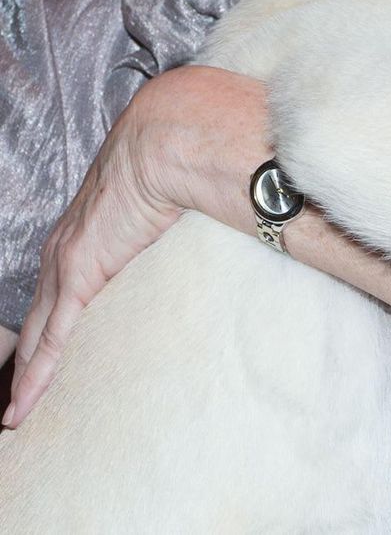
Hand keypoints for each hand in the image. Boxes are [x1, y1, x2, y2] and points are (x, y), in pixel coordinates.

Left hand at [4, 79, 179, 428]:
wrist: (165, 141)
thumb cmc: (173, 158)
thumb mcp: (165, 197)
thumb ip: (171, 217)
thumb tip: (208, 219)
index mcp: (84, 231)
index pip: (56, 289)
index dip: (47, 322)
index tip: (43, 350)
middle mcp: (64, 248)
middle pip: (36, 317)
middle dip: (25, 356)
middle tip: (20, 394)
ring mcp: (66, 261)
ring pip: (36, 334)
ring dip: (25, 375)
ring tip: (17, 411)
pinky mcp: (78, 273)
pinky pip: (51, 337)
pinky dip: (36, 375)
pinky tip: (23, 406)